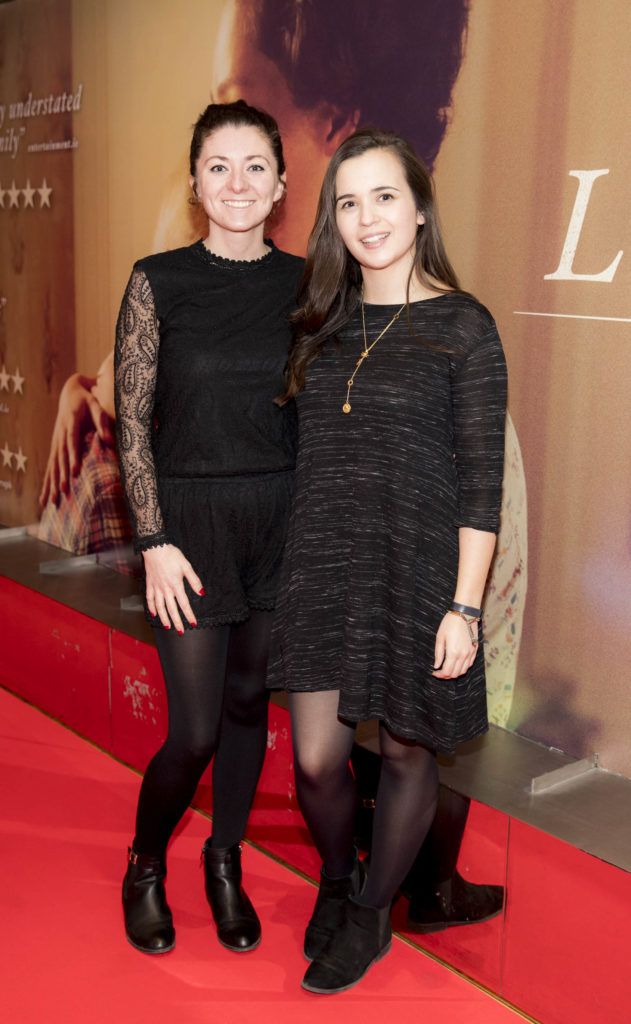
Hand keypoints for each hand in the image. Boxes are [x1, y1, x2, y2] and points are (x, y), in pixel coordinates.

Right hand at [39, 373, 114, 506]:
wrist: (70, 391)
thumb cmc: (86, 399)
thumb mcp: (95, 404)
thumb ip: (101, 420)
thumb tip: (109, 439)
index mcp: (70, 423)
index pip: (71, 443)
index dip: (72, 458)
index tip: (74, 472)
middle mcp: (60, 434)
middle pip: (60, 458)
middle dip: (61, 475)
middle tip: (63, 492)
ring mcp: (56, 441)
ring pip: (53, 464)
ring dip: (52, 482)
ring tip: (51, 501)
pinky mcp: (55, 446)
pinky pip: (51, 465)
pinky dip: (48, 481)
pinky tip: (46, 496)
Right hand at [143, 544, 202, 632]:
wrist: (155, 547)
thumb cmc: (172, 555)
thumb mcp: (187, 566)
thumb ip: (194, 581)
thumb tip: (202, 593)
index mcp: (176, 585)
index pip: (184, 604)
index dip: (189, 615)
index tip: (193, 624)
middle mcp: (165, 589)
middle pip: (172, 609)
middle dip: (177, 622)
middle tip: (180, 632)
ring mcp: (156, 587)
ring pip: (160, 607)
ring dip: (164, 618)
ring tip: (168, 626)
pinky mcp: (149, 584)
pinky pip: (149, 599)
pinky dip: (151, 607)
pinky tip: (154, 614)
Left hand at [432, 612, 478, 678]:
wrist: (464, 614)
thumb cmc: (450, 624)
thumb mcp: (440, 637)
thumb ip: (438, 654)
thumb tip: (436, 666)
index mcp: (453, 653)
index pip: (447, 672)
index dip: (440, 675)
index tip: (434, 673)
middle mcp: (463, 655)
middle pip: (455, 674)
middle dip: (446, 676)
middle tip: (439, 672)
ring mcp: (470, 653)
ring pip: (463, 671)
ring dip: (455, 673)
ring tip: (447, 669)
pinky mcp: (474, 650)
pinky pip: (469, 664)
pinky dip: (462, 668)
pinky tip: (456, 664)